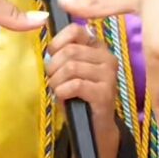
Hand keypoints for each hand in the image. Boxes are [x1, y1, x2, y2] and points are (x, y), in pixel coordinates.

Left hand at [47, 23, 119, 157]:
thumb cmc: (78, 97)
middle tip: (52, 79)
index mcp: (98, 47)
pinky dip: (62, 92)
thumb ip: (61, 55)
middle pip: (70, 50)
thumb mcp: (68, 71)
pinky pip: (75, 85)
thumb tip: (49, 48)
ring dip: (56, 81)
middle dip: (53, 66)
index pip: (76, 30)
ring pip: (71, 67)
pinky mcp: (105, 93)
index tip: (51, 54)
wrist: (92, 127)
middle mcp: (107, 57)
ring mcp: (109, 75)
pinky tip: (63, 98)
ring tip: (57, 90)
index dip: (57, 41)